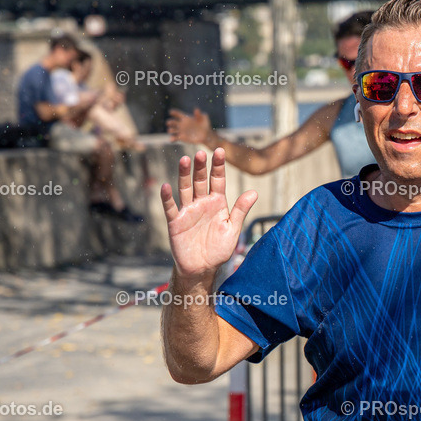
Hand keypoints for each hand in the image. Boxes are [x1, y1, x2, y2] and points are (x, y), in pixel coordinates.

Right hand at [160, 149, 257, 281]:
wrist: (202, 269)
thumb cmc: (219, 250)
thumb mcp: (232, 229)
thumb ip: (240, 210)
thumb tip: (254, 192)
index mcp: (217, 203)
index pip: (218, 180)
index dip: (218, 166)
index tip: (220, 151)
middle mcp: (202, 203)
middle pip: (200, 181)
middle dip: (201, 167)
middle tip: (200, 152)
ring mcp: (188, 211)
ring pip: (185, 189)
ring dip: (184, 175)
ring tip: (184, 160)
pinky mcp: (176, 222)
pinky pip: (171, 208)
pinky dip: (167, 197)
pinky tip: (165, 186)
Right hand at [167, 108, 212, 144]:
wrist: (206, 135)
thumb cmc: (205, 125)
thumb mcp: (204, 118)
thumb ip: (199, 114)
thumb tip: (196, 109)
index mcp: (186, 118)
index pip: (178, 114)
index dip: (174, 112)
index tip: (170, 112)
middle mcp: (182, 124)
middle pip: (173, 122)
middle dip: (170, 122)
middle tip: (169, 123)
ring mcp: (181, 131)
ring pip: (172, 130)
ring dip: (170, 130)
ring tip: (170, 130)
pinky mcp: (182, 137)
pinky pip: (175, 138)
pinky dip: (172, 139)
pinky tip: (172, 139)